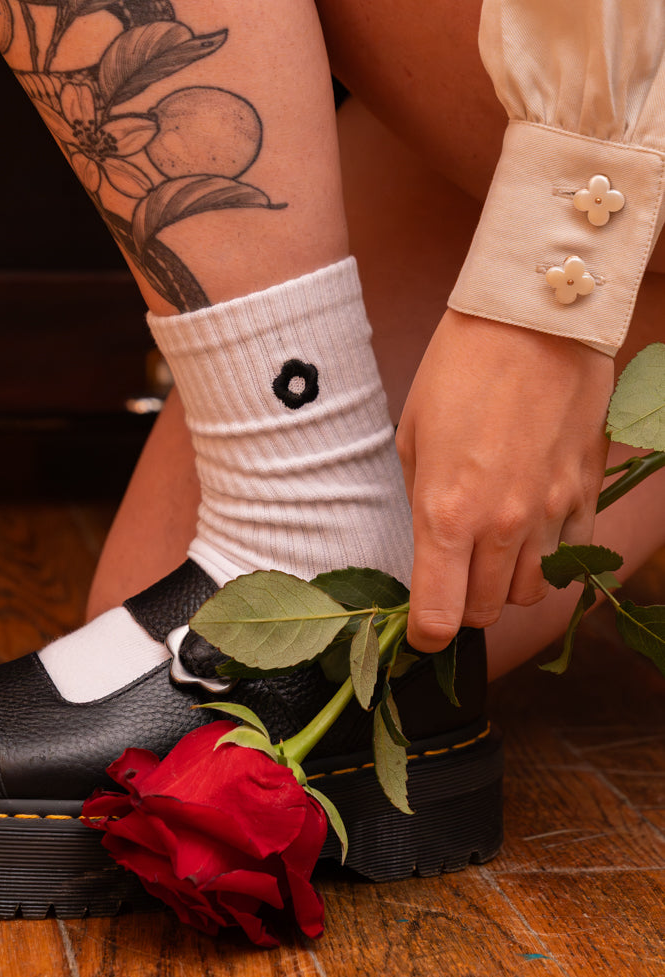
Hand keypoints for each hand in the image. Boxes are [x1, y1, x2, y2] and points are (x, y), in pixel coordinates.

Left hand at [396, 310, 614, 651]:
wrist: (535, 319)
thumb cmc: (459, 367)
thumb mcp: (413, 435)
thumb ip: (424, 498)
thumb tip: (431, 540)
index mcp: (444, 512)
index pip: (439, 614)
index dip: (426, 635)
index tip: (421, 633)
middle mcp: (501, 525)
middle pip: (484, 612)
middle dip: (462, 606)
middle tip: (452, 578)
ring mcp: (550, 513)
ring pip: (530, 593)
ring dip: (505, 584)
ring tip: (492, 548)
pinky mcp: (586, 495)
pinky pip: (572, 558)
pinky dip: (549, 558)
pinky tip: (532, 527)